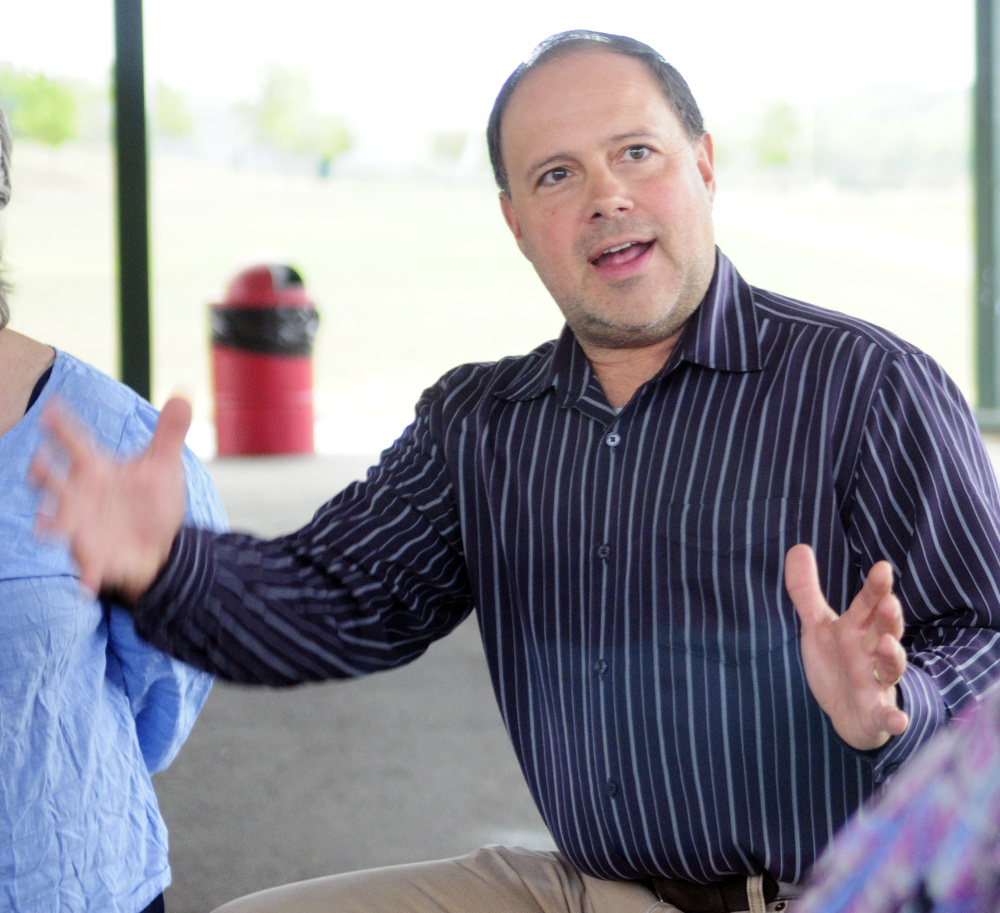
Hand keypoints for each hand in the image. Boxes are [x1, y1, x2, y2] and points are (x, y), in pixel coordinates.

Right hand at [31, 396, 190, 603]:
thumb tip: (184, 394)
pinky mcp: (95, 557)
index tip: (50, 409)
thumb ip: (170, 432)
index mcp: (96, 470)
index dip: (62, 426)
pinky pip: (89, 569)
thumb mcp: (164, 466)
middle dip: (42, 474)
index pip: (76, 442)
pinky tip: (88, 586)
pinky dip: (88, 576)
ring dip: (50, 524)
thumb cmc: (151, 500)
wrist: (159, 544)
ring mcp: (82, 528)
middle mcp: (81, 496)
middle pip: (54, 482)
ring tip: (45, 525)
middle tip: (39, 463)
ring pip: (58, 523)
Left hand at [784, 543, 908, 750]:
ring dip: (892, 657)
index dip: (876, 588)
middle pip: (885, 631)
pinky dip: (893, 718)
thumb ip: (806, 590)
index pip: (868, 605)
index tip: (882, 568)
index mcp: (858, 629)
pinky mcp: (876, 713)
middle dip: (889, 618)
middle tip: (888, 603)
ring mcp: (876, 683)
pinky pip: (887, 716)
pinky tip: (898, 721)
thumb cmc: (838, 661)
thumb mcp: (817, 625)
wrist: (848, 712)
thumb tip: (798, 546)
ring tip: (887, 645)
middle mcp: (872, 652)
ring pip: (890, 668)